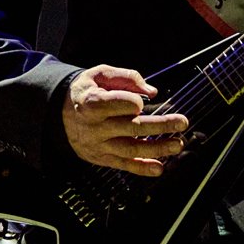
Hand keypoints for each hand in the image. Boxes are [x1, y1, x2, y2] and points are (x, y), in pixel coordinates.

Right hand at [60, 64, 188, 176]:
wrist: (61, 114)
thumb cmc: (87, 91)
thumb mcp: (100, 74)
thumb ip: (126, 78)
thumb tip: (152, 91)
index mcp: (92, 102)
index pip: (121, 104)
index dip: (134, 102)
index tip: (140, 102)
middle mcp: (95, 126)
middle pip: (133, 127)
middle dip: (161, 125)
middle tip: (182, 122)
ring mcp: (99, 144)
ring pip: (132, 149)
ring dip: (157, 148)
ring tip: (178, 144)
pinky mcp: (103, 157)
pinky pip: (124, 165)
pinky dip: (142, 168)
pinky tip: (159, 168)